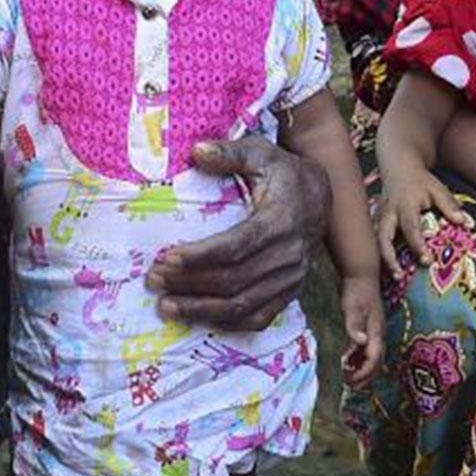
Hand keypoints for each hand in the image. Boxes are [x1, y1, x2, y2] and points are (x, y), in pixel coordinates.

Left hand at [148, 137, 328, 329]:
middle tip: (154, 279)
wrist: (321, 197)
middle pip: (234, 280)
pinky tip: (197, 318)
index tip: (166, 258)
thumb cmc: (284, 173)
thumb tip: (197, 151)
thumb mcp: (261, 153)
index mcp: (281, 221)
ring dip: (201, 310)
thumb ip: (231, 152)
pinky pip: (257, 318)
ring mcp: (291, 280)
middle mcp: (289, 256)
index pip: (236, 247)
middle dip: (190, 283)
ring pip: (242, 305)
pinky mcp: (289, 294)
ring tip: (166, 305)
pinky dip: (226, 323)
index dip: (200, 257)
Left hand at [338, 270, 384, 387]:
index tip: (350, 381)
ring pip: (373, 356)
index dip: (363, 373)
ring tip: (348, 375)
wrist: (362, 274)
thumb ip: (355, 326)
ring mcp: (376, 330)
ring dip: (362, 368)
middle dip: (364, 376)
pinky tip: (348, 359)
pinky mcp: (371, 327)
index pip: (373, 360)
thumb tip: (359, 343)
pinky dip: (359, 358)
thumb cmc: (356, 291)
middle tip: (350, 385)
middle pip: (376, 362)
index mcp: (376, 332)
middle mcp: (379, 334)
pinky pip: (368, 348)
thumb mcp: (352, 308)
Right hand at [373, 162, 471, 278]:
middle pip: (383, 237)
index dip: (417, 245)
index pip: (410, 227)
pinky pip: (372, 239)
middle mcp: (389, 212)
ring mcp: (379, 217)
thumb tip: (464, 222)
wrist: (399, 167)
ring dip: (381, 260)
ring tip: (393, 277)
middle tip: (399, 276)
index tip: (426, 261)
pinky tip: (385, 269)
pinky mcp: (375, 220)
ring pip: (374, 240)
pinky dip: (377, 254)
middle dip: (388, 258)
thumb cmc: (420, 181)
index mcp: (405, 204)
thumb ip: (449, 205)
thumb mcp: (437, 189)